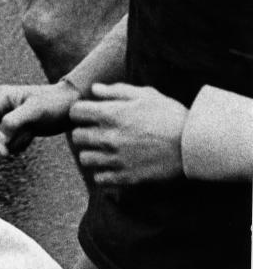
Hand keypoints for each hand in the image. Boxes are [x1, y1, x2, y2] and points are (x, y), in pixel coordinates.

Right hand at [0, 80, 79, 156]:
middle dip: (0, 143)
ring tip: (30, 133)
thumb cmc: (55, 102)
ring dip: (13, 143)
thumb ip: (14, 122)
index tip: (2, 152)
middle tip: (14, 150)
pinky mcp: (14, 128)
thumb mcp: (35, 110)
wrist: (71, 105)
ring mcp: (6, 118)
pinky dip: (18, 144)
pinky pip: (7, 143)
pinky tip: (31, 135)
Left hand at [69, 82, 187, 184]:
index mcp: (110, 114)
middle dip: (84, 132)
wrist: (193, 144)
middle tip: (97, 132)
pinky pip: (100, 178)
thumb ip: (116, 91)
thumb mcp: (146, 95)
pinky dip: (103, 172)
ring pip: (85, 158)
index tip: (89, 114)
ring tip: (105, 150)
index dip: (81, 112)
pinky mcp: (125, 177)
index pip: (75, 112)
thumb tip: (94, 89)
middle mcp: (108, 138)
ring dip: (92, 153)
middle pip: (76, 137)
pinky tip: (114, 165)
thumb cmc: (170, 115)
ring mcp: (115, 159)